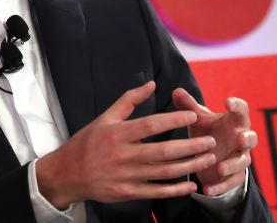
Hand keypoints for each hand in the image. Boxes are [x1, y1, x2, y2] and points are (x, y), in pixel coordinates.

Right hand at [36, 82, 217, 208]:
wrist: (67, 174)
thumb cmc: (87, 143)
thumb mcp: (104, 118)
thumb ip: (129, 100)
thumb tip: (151, 83)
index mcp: (117, 134)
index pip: (150, 125)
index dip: (173, 120)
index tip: (193, 115)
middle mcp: (122, 155)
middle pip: (162, 151)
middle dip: (190, 146)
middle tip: (210, 141)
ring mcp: (125, 176)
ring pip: (163, 172)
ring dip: (189, 166)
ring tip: (208, 159)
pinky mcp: (127, 193)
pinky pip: (155, 192)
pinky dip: (175, 190)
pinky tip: (190, 185)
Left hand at [172, 88, 257, 195]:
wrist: (214, 157)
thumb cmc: (208, 132)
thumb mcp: (199, 119)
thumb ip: (189, 107)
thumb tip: (176, 91)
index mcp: (234, 122)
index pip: (241, 111)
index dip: (237, 106)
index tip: (227, 101)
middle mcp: (241, 140)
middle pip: (251, 138)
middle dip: (246, 138)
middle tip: (239, 137)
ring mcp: (240, 159)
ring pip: (243, 162)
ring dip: (232, 165)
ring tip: (219, 167)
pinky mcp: (235, 177)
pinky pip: (231, 182)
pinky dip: (220, 186)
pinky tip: (207, 189)